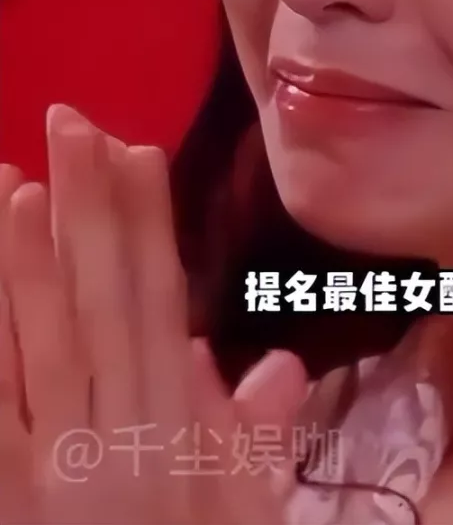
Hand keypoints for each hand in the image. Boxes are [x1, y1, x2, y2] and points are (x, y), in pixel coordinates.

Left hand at [0, 105, 308, 523]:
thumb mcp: (243, 522)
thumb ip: (250, 447)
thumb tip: (268, 368)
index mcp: (171, 431)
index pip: (157, 303)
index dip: (146, 225)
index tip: (135, 154)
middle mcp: (107, 430)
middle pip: (98, 301)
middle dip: (86, 208)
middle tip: (71, 124)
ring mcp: (43, 461)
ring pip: (32, 342)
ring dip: (21, 258)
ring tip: (11, 180)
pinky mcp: (2, 488)